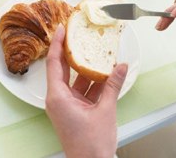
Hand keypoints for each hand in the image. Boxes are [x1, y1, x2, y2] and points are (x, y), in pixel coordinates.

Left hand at [45, 24, 127, 157]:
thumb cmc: (91, 146)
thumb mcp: (105, 111)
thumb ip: (113, 86)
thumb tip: (120, 67)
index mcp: (57, 97)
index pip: (55, 63)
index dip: (57, 44)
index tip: (61, 29)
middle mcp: (58, 99)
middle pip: (63, 69)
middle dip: (72, 52)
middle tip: (77, 35)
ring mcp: (66, 106)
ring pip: (76, 81)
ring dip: (87, 69)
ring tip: (97, 53)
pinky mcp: (74, 111)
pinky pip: (82, 92)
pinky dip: (93, 84)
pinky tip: (106, 75)